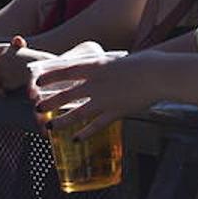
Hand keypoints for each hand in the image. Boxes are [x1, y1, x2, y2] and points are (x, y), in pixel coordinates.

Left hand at [32, 52, 152, 140]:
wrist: (160, 75)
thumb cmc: (146, 63)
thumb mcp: (121, 59)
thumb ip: (108, 66)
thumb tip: (101, 68)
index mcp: (98, 66)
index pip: (66, 71)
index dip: (50, 77)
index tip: (38, 81)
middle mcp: (97, 83)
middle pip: (66, 94)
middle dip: (50, 102)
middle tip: (37, 108)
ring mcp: (105, 99)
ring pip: (77, 113)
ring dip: (61, 121)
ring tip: (50, 127)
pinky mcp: (116, 112)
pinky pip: (97, 125)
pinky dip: (86, 133)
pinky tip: (77, 139)